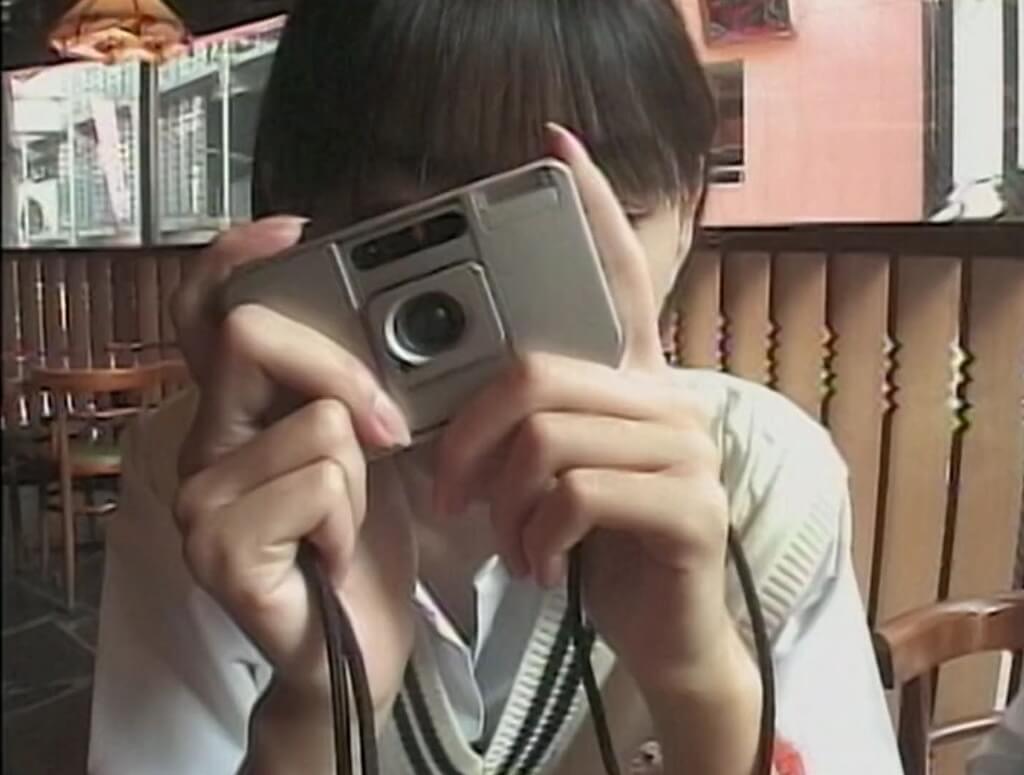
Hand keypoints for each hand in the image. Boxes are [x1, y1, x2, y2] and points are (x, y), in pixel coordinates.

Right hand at [170, 218, 416, 709]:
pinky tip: (333, 554)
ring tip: (346, 520)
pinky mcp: (219, 548)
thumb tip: (390, 330)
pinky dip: (348, 519)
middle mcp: (203, 444)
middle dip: (343, 374)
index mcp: (236, 412)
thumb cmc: (362, 542)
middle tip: (388, 431)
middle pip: (252, 335)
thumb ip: (353, 390)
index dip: (236, 259)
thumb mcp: (368, 448)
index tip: (291, 230)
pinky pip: (319, 486)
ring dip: (361, 476)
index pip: (206, 313)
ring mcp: (200, 498)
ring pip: (314, 423)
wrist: (356, 644)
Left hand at [433, 125, 734, 691]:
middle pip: (538, 371)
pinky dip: (535, 536)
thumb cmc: (596, 547)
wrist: (662, 633)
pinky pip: (576, 494)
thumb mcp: (552, 475)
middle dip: (468, 437)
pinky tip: (541, 564)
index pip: (621, 276)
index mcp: (632, 381)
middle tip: (449, 491)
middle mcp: (668, 399)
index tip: (559, 145)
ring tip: (509, 540)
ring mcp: (688, 449)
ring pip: (548, 437)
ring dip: (502, 501)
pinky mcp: (692, 506)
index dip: (595, 208)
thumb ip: (526, 425)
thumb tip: (452, 403)